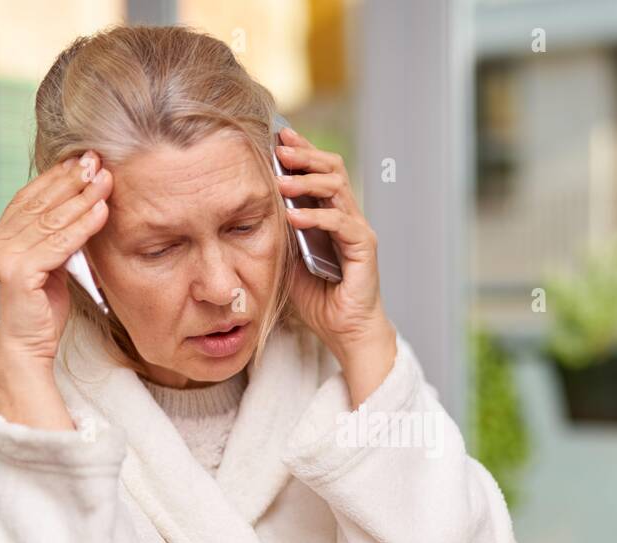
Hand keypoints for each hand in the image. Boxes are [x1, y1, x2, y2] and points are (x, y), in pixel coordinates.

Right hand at [0, 151, 112, 427]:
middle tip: (97, 159)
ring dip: (81, 198)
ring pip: (49, 221)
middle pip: (37, 206)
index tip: (80, 162)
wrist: (21, 359)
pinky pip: (58, 244)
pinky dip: (83, 226)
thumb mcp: (45, 275)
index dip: (53, 180)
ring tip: (107, 180)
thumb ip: (52, 246)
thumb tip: (78, 214)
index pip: (25, 202)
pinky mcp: (16, 273)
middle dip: (70, 181)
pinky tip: (103, 211)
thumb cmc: (37, 322)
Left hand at [275, 128, 396, 405]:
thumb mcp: (288, 260)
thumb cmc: (319, 300)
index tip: (277, 137)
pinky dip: (316, 216)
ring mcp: (358, 230)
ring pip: (337, 188)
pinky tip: (293, 216)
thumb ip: (279, 233)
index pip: (320, 172)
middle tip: (279, 147)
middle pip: (332, 169)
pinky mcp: (364, 248)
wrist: (345, 331)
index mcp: (331, 216)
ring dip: (307, 181)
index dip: (301, 151)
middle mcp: (348, 217)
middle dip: (305, 155)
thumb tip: (253, 209)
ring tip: (281, 181)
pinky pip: (340, 222)